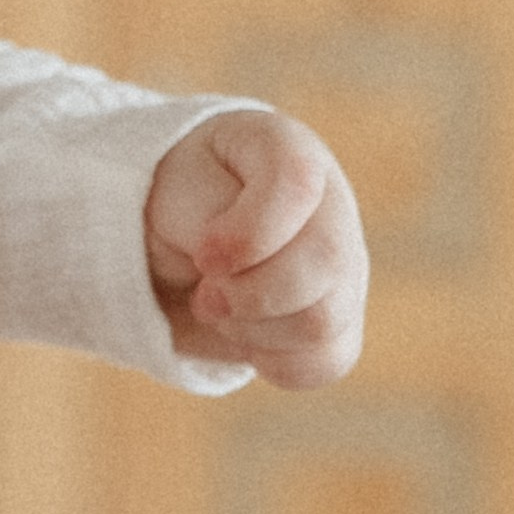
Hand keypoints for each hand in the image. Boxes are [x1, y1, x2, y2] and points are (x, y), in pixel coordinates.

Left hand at [146, 108, 367, 384]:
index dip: (248, 233)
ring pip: (324, 321)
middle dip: (249, 293)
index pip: (296, 182)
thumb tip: (234, 270)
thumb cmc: (173, 200)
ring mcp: (344, 266)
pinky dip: (273, 361)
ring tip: (218, 306)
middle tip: (204, 293)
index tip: (204, 257)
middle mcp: (331, 207)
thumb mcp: (173, 189)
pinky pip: (328, 360)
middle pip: (325, 261)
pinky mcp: (339, 320)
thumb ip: (206, 216)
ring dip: (251, 328)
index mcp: (289, 151)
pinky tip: (244, 335)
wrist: (169, 240)